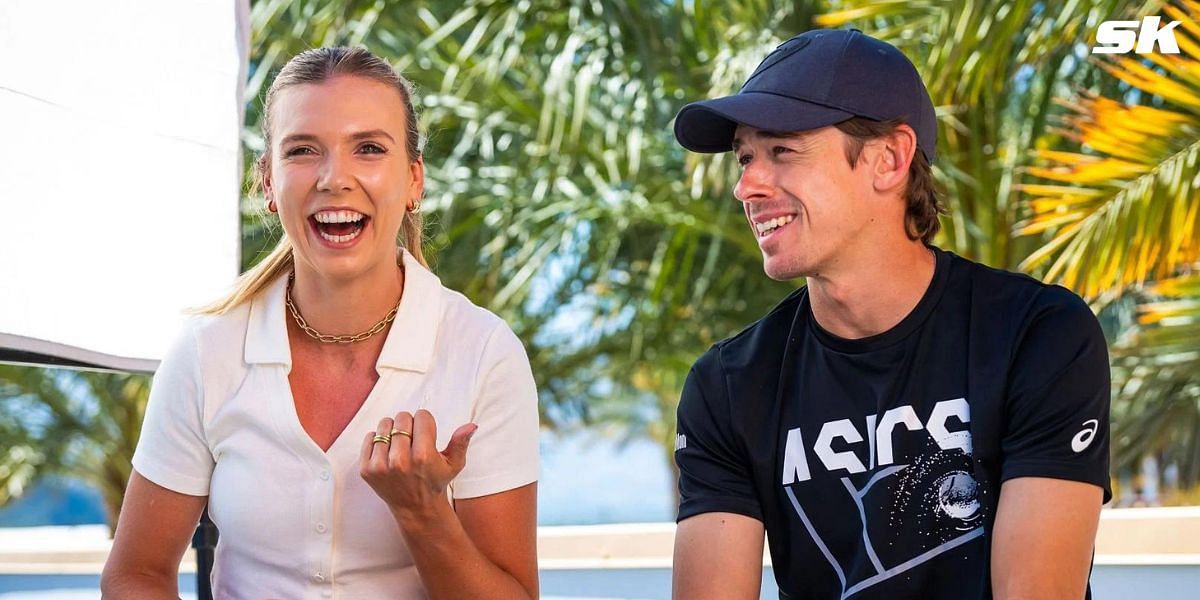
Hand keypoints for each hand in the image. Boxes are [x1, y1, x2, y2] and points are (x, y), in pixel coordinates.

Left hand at [360, 409, 476, 519]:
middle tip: (413, 440)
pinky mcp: (367, 470)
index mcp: (423, 456)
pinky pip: (369, 437)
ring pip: (384, 425)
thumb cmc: (435, 482)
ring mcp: (381, 466)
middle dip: (409, 425)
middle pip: (402, 418)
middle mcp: (400, 461)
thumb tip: (471, 426)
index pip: (421, 416)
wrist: (415, 508)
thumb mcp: (453, 465)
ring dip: (392, 430)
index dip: (425, 422)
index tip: (426, 434)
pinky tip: (387, 451)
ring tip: (400, 445)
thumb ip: (461, 443)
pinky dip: (377, 440)